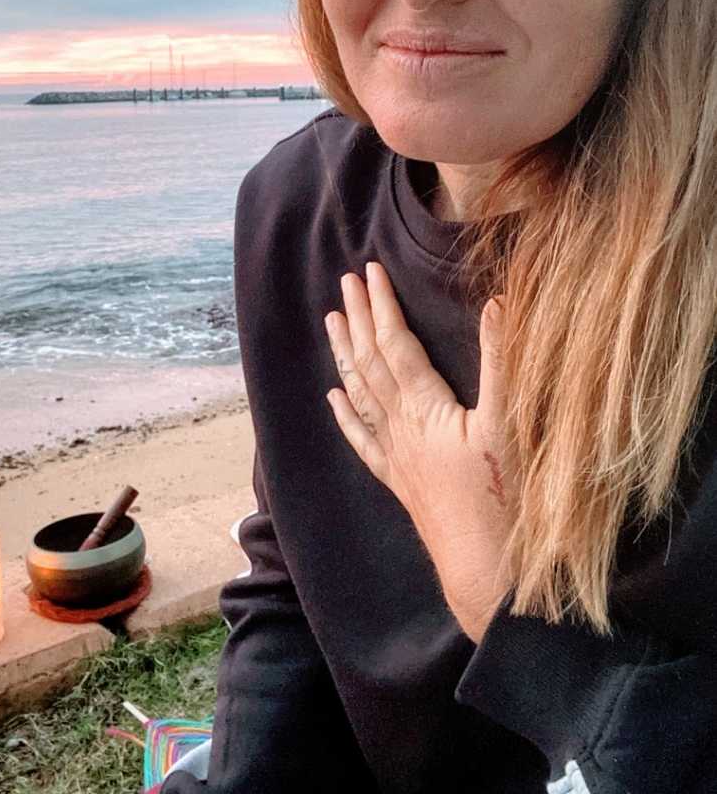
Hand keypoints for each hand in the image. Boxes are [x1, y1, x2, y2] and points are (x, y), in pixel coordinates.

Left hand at [324, 261, 517, 643]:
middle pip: (371, 362)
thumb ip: (501, 362)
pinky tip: (333, 399)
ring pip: (359, 395)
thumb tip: (495, 304)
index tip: (371, 271)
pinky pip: (362, 441)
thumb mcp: (510, 425)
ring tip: (332, 322)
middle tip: (345, 282)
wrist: (487, 572)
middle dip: (359, 318)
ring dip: (346, 355)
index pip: (396, 344)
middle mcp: (401, 428)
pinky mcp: (398, 482)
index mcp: (426, 408)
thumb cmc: (506, 499)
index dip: (383, 305)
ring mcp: (396, 456)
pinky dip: (345, 415)